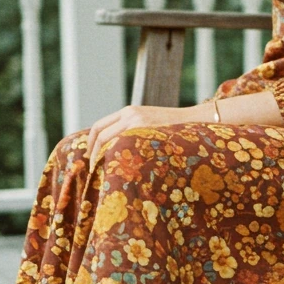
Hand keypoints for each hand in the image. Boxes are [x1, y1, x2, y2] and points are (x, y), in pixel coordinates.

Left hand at [86, 103, 205, 170]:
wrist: (193, 121)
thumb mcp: (148, 123)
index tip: (89, 156)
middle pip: (100, 133)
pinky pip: (122, 145)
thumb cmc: (171, 128)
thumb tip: (114, 149)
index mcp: (129, 111)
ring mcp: (137, 121)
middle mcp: (130, 113)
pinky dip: (115, 157)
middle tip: (92, 168)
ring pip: (108, 141)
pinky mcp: (145, 130)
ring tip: (102, 172)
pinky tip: (118, 168)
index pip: (99, 125)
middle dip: (92, 152)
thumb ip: (132, 130)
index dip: (90, 142)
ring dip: (101, 156)